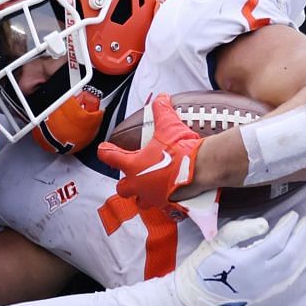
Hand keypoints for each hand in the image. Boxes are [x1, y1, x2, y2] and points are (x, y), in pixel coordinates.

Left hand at [100, 94, 203, 209]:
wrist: (201, 169)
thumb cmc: (180, 151)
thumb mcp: (169, 126)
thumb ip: (162, 111)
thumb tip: (162, 98)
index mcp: (133, 166)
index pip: (111, 158)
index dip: (106, 152)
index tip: (104, 149)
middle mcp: (139, 185)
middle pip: (122, 189)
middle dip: (125, 183)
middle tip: (132, 175)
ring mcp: (153, 197)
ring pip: (140, 202)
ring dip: (142, 195)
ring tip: (149, 188)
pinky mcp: (168, 205)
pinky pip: (162, 207)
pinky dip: (164, 201)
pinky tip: (170, 195)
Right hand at [172, 210, 305, 305]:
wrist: (197, 294)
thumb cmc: (205, 264)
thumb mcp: (217, 240)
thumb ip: (241, 230)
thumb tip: (265, 224)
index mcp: (248, 261)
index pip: (277, 242)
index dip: (288, 227)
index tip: (294, 214)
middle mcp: (261, 277)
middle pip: (290, 255)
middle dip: (302, 237)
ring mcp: (265, 288)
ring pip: (293, 269)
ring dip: (305, 251)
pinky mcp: (265, 294)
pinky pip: (288, 281)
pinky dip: (300, 269)